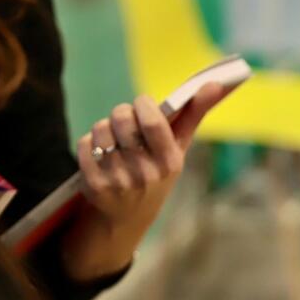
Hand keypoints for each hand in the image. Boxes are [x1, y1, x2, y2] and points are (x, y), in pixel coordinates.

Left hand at [62, 83, 226, 281]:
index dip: (143, 105)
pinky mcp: (94, 186)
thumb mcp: (179, 149)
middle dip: (121, 113)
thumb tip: (214, 83)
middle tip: (125, 122)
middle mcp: (145, 174)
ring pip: (101, 129)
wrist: (128, 217)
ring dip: (104, 128)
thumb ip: (195, 114)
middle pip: (121, 118)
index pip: (153, 120)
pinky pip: (84, 144)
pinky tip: (100, 154)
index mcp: (169, 163)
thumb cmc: (157, 172)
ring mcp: (118, 181)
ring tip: (113, 140)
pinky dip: (89, 143)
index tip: (143, 107)